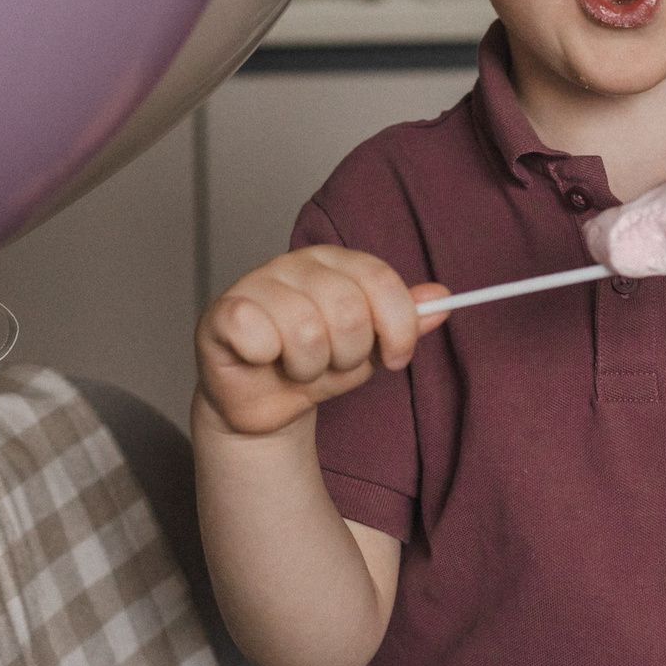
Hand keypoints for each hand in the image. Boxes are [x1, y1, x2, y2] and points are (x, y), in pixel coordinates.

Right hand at [195, 246, 447, 438]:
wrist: (261, 403)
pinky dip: (267, 358)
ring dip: (309, 367)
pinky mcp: (223, 312)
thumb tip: (442, 299)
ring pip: (306, 330)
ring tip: (298, 367)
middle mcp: (295, 263)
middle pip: (347, 309)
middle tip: (332, 364)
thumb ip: (404, 322)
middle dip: (349, 355)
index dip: (398, 326)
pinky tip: (263, 359)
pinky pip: (258, 334)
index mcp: (335, 262)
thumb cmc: (313, 367)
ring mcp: (255, 282)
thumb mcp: (370, 349)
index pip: (381, 280)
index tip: (397, 357)